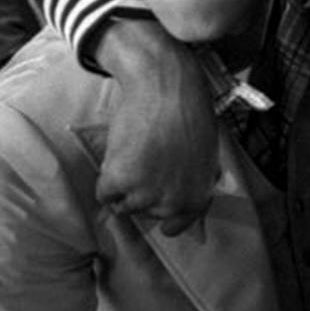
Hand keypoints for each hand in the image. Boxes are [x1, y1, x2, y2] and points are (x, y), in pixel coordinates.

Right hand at [94, 20, 219, 235]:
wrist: (166, 86)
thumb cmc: (189, 111)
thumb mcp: (205, 151)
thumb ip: (197, 178)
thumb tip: (193, 190)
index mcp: (196, 196)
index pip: (178, 224)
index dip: (167, 220)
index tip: (161, 220)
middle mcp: (171, 202)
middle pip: (146, 213)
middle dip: (144, 192)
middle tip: (145, 163)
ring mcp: (144, 193)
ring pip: (122, 205)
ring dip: (123, 186)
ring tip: (132, 154)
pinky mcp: (119, 180)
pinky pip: (104, 193)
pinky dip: (105, 176)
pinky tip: (119, 152)